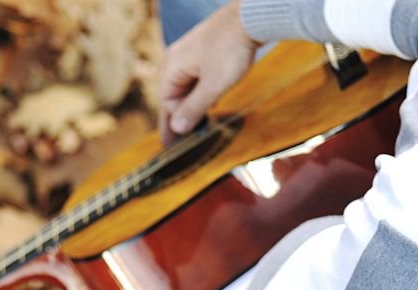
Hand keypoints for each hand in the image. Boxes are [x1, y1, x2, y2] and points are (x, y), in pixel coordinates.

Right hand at [158, 0, 260, 144]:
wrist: (251, 18)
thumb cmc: (230, 49)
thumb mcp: (213, 86)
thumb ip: (194, 109)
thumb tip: (177, 128)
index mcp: (172, 68)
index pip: (166, 104)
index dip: (173, 125)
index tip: (176, 144)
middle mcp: (176, 60)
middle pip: (174, 96)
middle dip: (181, 117)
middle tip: (184, 140)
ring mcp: (190, 55)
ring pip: (187, 88)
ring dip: (193, 105)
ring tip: (200, 125)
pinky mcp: (205, 52)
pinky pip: (198, 78)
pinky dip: (202, 92)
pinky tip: (211, 102)